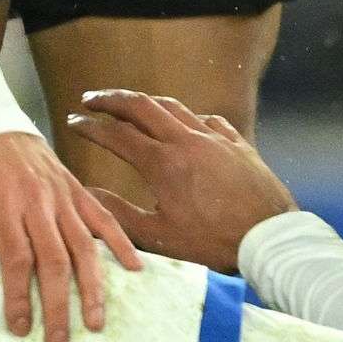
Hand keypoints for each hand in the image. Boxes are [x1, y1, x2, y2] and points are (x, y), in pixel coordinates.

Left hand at [0, 129, 134, 341]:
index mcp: (2, 204)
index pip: (16, 259)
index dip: (20, 297)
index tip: (21, 327)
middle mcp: (37, 201)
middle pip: (54, 260)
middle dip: (58, 305)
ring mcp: (62, 195)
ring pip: (84, 246)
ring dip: (92, 287)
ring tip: (95, 321)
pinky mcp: (75, 188)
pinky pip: (103, 218)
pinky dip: (120, 243)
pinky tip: (133, 269)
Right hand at [68, 88, 299, 267]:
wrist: (268, 237)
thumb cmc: (213, 243)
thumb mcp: (159, 236)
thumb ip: (119, 214)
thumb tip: (86, 193)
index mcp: (163, 163)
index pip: (117, 135)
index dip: (91, 127)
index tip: (73, 122)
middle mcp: (187, 141)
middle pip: (143, 107)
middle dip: (113, 99)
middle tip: (92, 98)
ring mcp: (215, 138)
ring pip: (175, 107)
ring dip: (148, 102)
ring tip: (132, 105)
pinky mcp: (238, 143)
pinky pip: (208, 120)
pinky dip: (188, 117)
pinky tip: (186, 123)